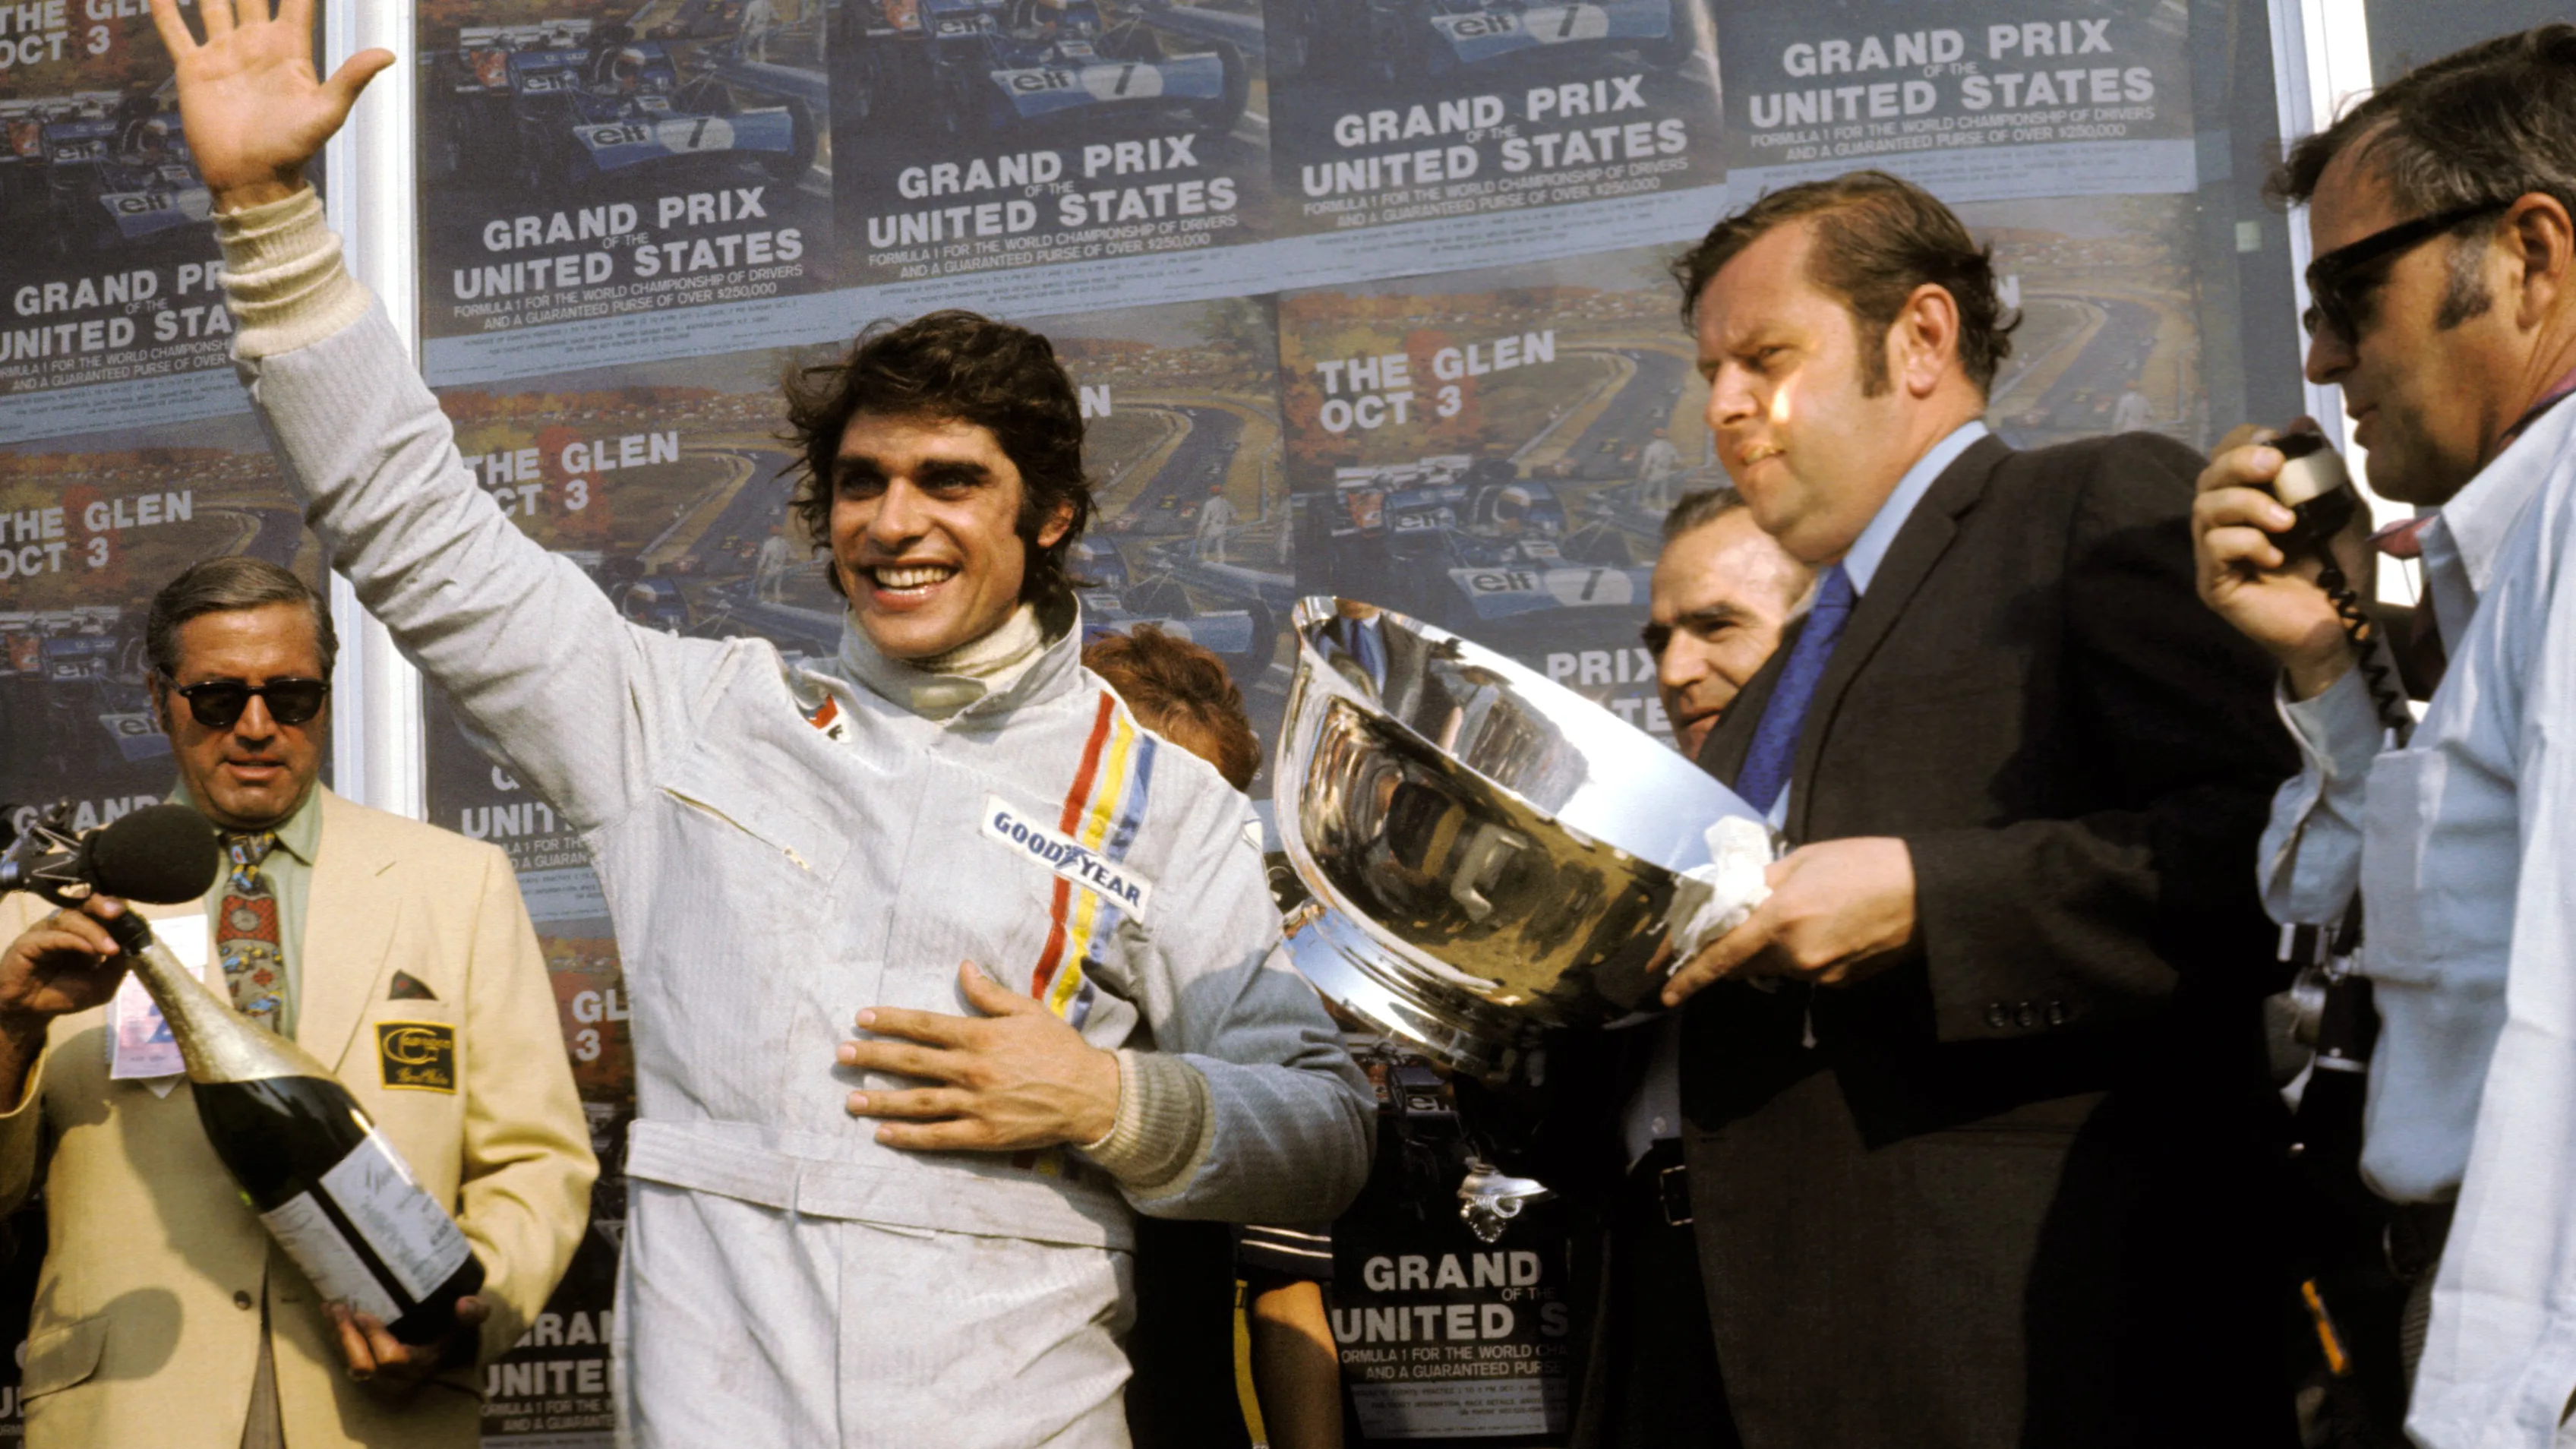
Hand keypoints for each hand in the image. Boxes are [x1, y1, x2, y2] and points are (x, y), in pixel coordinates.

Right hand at [0, 897, 132, 1108]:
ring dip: (94, 931)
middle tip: (119, 913)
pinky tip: (89, 950)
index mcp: (83, 929)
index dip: (115, 907)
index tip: (133, 915)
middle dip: (103, 904)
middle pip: (83, 903)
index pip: (99, 908)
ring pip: (70, 917)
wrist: (31, 1012)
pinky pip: (52, 936)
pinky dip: (73, 940)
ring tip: (111, 949)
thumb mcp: (102, 984)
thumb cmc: (65, 993)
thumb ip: (118, 967)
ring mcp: (45, 932)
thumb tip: (133, 948)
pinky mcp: (28, 943)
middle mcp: (63, 925)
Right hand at [149, 0, 392, 209]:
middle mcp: (255, 44)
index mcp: (288, 49)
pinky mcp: (194, 68)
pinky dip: (165, 8)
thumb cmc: (293, 150)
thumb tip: (389, 53)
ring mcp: (224, 53)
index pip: (296, 1)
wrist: (251, 179)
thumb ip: (352, 79)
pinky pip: (175, 30)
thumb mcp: (326, 112)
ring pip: (212, 2)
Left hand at [330, 1295, 486, 1389]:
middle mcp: (397, 1377)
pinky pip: (345, 1359)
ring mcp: (379, 1377)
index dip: (375, 1338)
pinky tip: (329, 1315)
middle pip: (363, 1365)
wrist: (446, 1351)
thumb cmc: (454, 1332)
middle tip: (339, 1307)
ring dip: (337, 1336)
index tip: (364, 1313)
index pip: (392, 1358)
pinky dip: (335, 1338)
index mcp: (421, 1364)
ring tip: (330, 1308)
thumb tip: (465, 1302)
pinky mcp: (367, 1372)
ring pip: (349, 1364)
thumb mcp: (468, 1322)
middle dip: (347, 1336)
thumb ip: (474, 1313)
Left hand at [839, 961, 1121, 1150]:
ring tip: (850, 1100)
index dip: (890, 1021)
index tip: (861, 1017)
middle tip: (841, 1055)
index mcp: (980, 1036)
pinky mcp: (984, 1134)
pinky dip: (910, 1137)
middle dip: (872, 1056)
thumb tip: (963, 968)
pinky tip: (884, 1135)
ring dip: (881, 1101)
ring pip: (918, 1102)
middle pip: (911, 1062)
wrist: (1090, 1094)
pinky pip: (939, 1137)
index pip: (924, 1026)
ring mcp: (976, 1105)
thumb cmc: (1059, 1048)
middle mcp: (971, 1069)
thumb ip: (990, 993)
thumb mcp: (1028, 1011)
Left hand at [1660, 838, 1916, 1005]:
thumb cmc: (1866, 864)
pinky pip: (1802, 972)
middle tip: (1729, 928)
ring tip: (1793, 915)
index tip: (1665, 991)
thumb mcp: (1804, 860)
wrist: (1929, 894)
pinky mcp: (1839, 983)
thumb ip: (1761, 883)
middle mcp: (1795, 955)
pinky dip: (1797, 954)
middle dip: (1730, 950)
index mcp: (1780, 918)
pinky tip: (1822, 927)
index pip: (1720, 955)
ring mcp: (1819, 974)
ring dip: (1766, 949)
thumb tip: (1729, 899)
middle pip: (1742, 964)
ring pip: (1772, 968)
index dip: (1689, 975)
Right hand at [2191, 421, 2372, 700]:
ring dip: (2248, 505)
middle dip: (2240, 463)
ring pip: (2205, 508)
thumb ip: (2322, 468)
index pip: (2226, 456)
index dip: (2243, 442)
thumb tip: (2301, 422)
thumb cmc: (2340, 569)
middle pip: (2209, 476)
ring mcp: (2214, 555)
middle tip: (2275, 467)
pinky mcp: (2214, 584)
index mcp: (2251, 498)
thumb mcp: (2341, 508)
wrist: (2345, 623)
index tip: (2277, 444)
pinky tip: (2275, 557)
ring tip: (2287, 523)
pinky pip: (2214, 548)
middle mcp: (2226, 522)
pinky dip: (2246, 543)